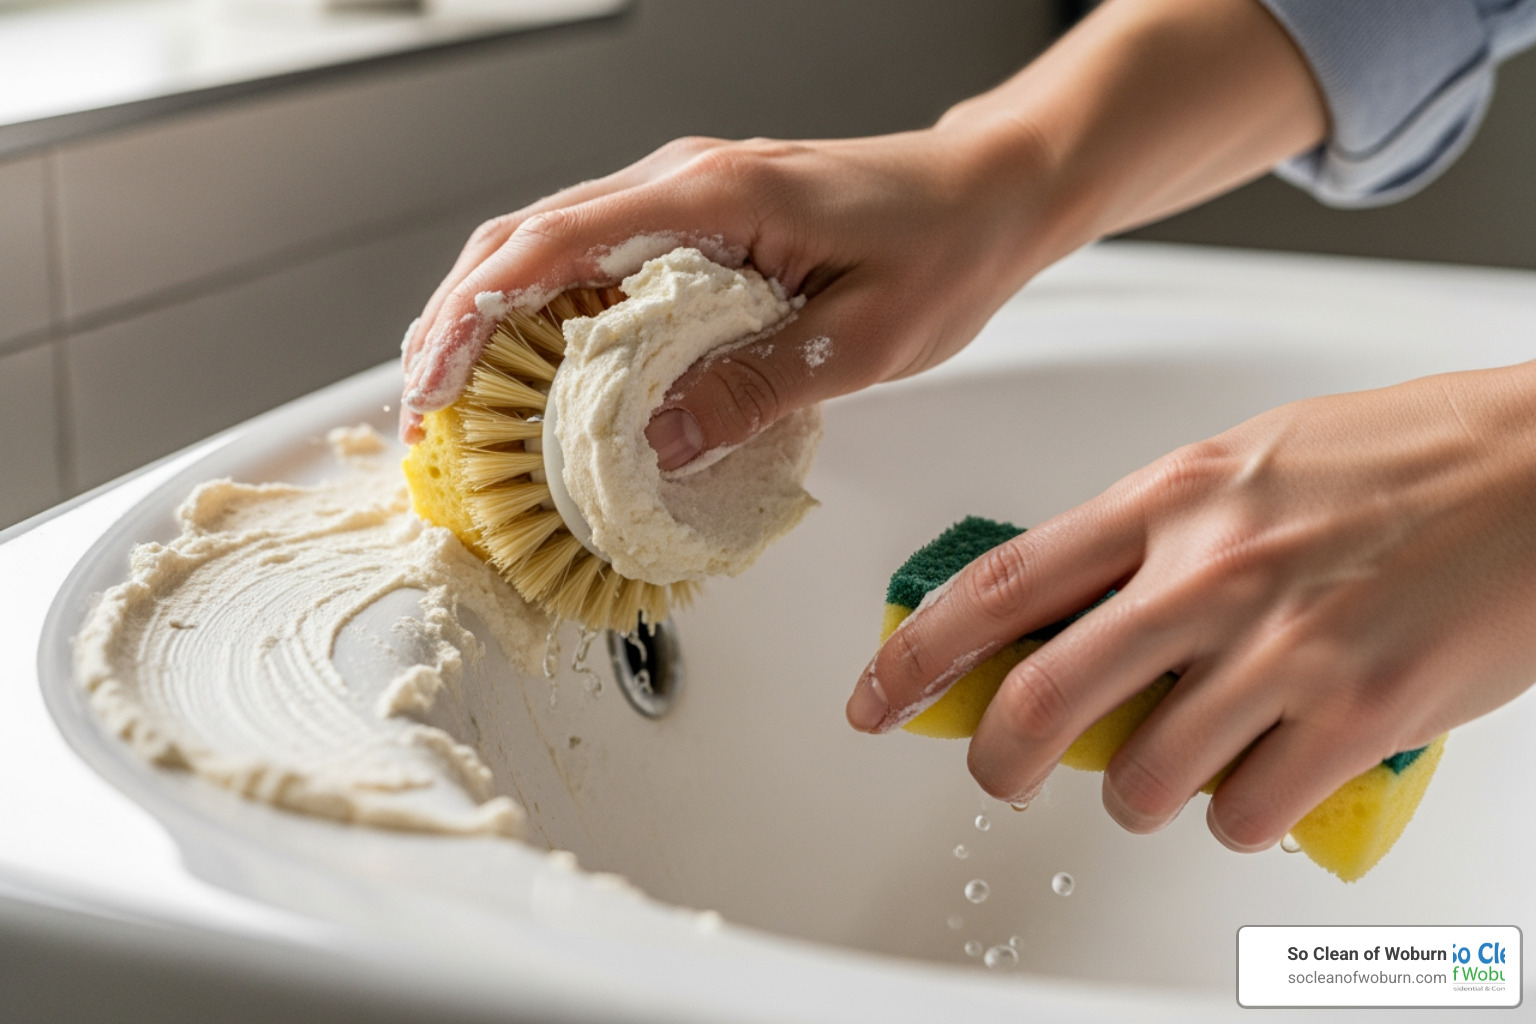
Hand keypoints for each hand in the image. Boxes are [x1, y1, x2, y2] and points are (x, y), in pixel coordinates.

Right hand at [399, 0, 1325, 452]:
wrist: (996, 191)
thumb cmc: (947, 247)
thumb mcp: (861, 341)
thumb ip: (753, 391)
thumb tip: (657, 449)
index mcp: (713, 196)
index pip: (553, 242)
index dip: (476, 314)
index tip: (434, 384)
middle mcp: (686, 181)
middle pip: (527, 236)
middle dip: (458, 320)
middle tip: (428, 409)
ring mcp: (690, 196)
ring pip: (555, 243)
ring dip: (498, 315)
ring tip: (466, 397)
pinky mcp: (705, 220)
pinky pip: (605, 258)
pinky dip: (557, 311)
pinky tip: (550, 369)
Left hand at [847, 364, 1535, 849]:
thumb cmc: (1403, 456)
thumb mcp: (1244, 464)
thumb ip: (1148, 536)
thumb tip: (1067, 611)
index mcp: (1168, 498)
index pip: (999, 587)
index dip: (915, 655)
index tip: (876, 697)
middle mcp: (1208, 570)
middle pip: (1043, 701)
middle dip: (998, 763)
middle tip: (1000, 777)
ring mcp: (1281, 646)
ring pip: (1143, 780)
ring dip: (1140, 797)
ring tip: (1175, 770)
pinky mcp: (1356, 714)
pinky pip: (1243, 815)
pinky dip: (1236, 818)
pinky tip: (1262, 781)